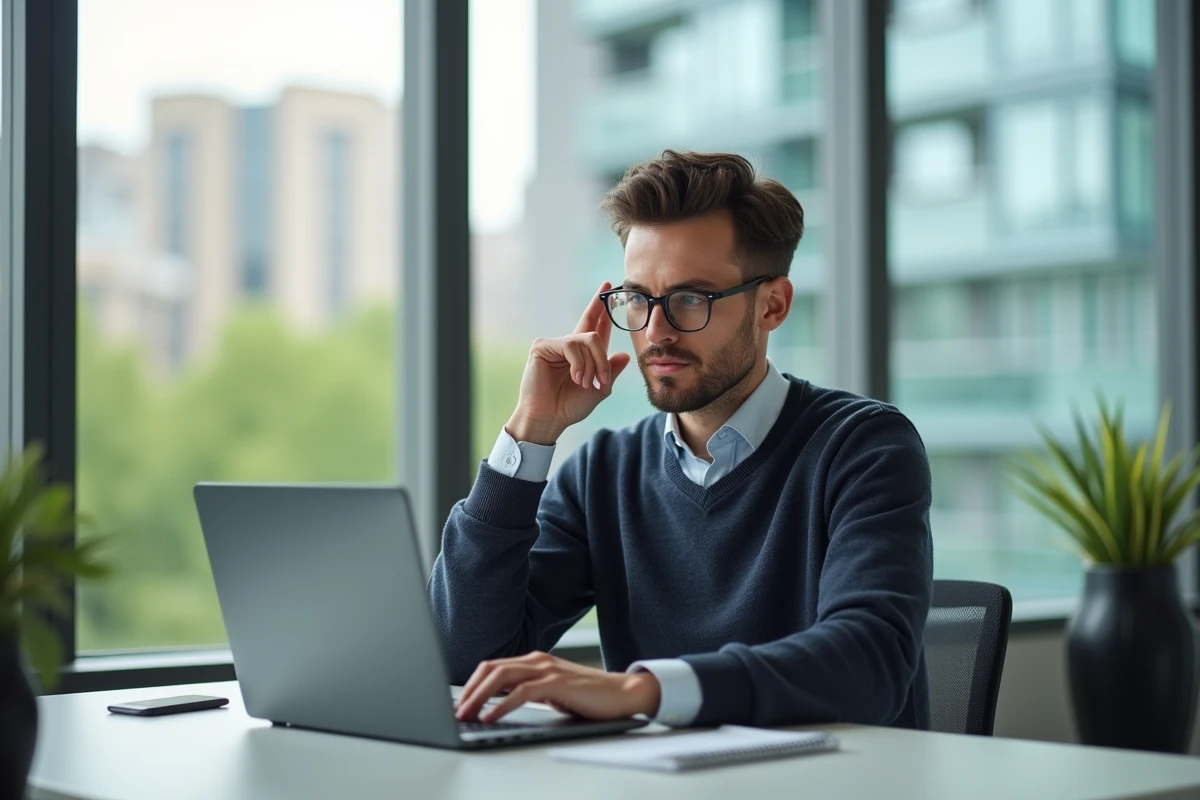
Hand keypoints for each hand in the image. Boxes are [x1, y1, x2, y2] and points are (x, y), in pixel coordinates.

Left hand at [453, 651, 660, 722]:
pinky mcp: (557, 683)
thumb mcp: (552, 692)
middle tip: (456, 710)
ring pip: (502, 677)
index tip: (459, 703)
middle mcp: (538, 660)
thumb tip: (498, 704)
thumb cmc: (588, 696)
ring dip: (479, 697)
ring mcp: (547, 669)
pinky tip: (490, 716)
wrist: (623, 694)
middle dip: (469, 690)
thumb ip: (528, 691)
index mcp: (534, 661)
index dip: (472, 684)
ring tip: (466, 714)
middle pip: (492, 668)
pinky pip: (522, 692)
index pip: (494, 667)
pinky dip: (501, 705)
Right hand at [506, 282, 632, 445]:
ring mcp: (555, 344)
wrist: (549, 419)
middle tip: (604, 322)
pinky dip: (579, 364)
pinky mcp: (543, 346)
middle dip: (601, 333)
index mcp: (582, 355)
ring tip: (586, 383)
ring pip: (588, 340)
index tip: (608, 287)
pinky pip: (572, 344)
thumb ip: (610, 371)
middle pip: (592, 326)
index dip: (602, 309)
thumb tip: (624, 354)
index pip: (596, 327)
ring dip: (593, 365)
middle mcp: (568, 345)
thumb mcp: (599, 390)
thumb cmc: (569, 407)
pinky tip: (576, 378)